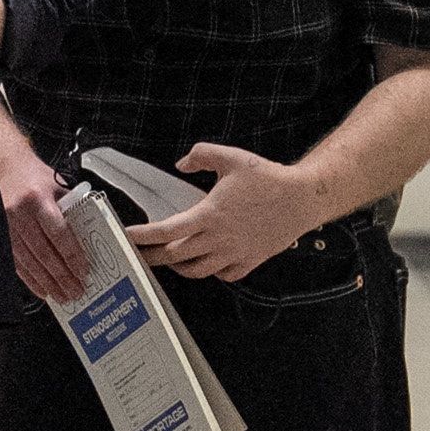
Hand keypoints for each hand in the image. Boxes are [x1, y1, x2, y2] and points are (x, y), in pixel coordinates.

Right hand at [0, 150, 88, 304]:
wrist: (4, 167)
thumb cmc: (32, 176)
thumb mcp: (56, 186)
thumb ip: (72, 209)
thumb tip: (89, 235)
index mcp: (38, 199)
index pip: (59, 234)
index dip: (72, 255)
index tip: (83, 271)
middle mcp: (20, 214)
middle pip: (44, 253)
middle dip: (62, 276)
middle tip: (76, 291)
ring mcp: (6, 226)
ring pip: (30, 262)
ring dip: (47, 282)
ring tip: (62, 295)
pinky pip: (16, 263)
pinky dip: (30, 279)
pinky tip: (41, 289)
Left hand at [126, 142, 327, 284]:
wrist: (302, 198)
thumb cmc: (268, 179)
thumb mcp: (231, 157)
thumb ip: (201, 155)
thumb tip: (182, 163)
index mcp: (209, 215)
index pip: (166, 231)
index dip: (142, 236)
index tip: (127, 236)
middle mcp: (218, 239)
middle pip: (174, 257)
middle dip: (151, 257)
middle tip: (137, 255)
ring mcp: (233, 253)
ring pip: (196, 271)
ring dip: (178, 267)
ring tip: (169, 259)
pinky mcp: (248, 261)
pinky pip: (223, 275)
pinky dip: (210, 271)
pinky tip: (207, 262)